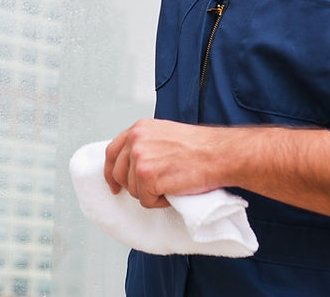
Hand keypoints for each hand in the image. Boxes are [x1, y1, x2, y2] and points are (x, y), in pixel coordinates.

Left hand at [104, 119, 226, 208]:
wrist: (218, 153)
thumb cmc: (199, 146)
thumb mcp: (164, 133)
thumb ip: (146, 143)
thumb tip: (134, 163)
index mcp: (138, 128)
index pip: (112, 151)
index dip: (111, 171)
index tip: (114, 184)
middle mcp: (135, 140)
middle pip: (119, 174)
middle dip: (133, 186)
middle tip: (151, 189)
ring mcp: (140, 158)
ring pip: (133, 190)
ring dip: (150, 193)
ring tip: (170, 184)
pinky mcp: (148, 177)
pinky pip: (146, 200)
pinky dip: (160, 202)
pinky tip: (173, 190)